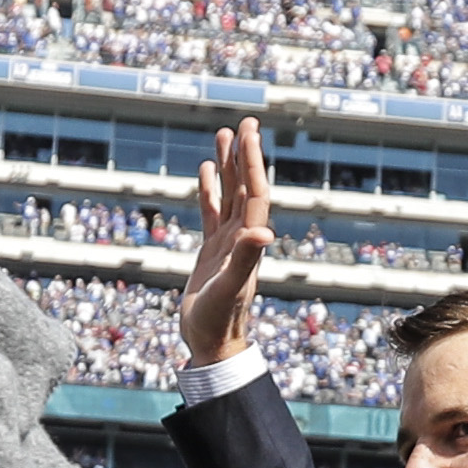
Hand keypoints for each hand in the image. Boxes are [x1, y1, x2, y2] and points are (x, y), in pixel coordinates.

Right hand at [180, 119, 273, 366]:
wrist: (212, 345)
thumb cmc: (221, 321)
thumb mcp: (230, 289)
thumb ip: (245, 260)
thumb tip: (262, 233)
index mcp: (250, 242)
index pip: (255, 192)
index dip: (253, 161)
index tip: (250, 132)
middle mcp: (243, 238)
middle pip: (246, 187)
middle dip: (245, 154)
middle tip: (246, 121)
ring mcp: (227, 243)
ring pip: (229, 195)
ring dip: (228, 166)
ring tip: (224, 134)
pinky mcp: (212, 251)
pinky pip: (212, 212)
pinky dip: (209, 190)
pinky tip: (206, 170)